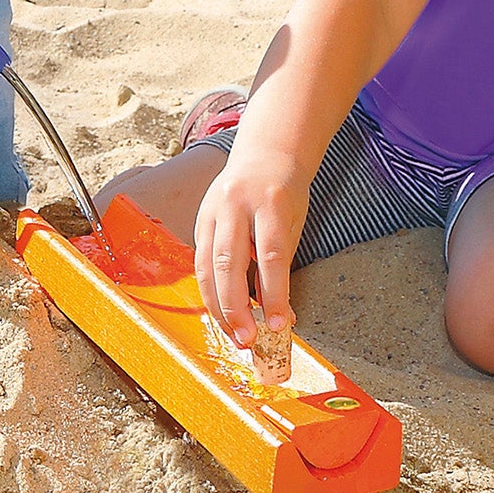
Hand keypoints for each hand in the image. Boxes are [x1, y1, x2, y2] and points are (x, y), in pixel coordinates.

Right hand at [195, 139, 306, 349]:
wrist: (265, 153)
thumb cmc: (285, 192)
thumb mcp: (294, 222)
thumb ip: (282, 263)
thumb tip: (277, 314)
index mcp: (269, 202)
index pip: (270, 256)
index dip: (272, 293)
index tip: (277, 324)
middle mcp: (234, 205)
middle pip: (228, 263)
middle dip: (236, 307)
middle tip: (248, 339)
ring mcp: (211, 211)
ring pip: (206, 266)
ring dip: (217, 306)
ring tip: (233, 334)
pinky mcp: (200, 220)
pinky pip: (200, 261)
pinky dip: (210, 290)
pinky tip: (221, 312)